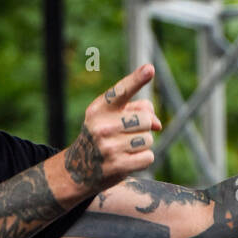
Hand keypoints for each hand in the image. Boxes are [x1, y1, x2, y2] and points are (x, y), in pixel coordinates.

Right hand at [65, 64, 161, 192]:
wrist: (79, 168)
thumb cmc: (103, 136)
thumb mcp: (112, 117)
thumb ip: (137, 109)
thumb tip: (158, 124)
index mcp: (99, 109)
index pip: (121, 92)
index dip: (137, 80)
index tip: (150, 68)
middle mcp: (102, 126)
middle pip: (145, 119)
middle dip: (144, 126)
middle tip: (129, 134)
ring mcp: (109, 147)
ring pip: (148, 139)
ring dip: (143, 144)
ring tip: (126, 148)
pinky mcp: (117, 166)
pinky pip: (148, 157)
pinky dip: (143, 159)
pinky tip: (128, 160)